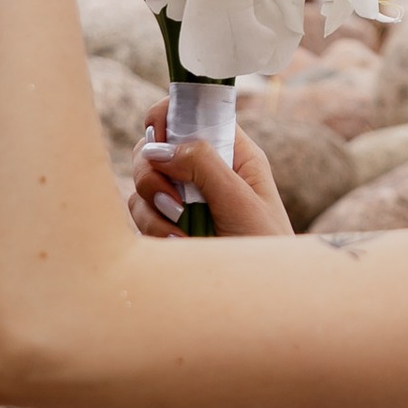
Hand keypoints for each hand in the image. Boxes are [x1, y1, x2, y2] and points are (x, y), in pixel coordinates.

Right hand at [127, 108, 296, 239]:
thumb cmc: (265, 244)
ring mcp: (185, 198)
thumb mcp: (240, 200)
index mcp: (232, 153)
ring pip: (144, 184)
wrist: (261, 292)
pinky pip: (142, 213)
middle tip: (173, 202)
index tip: (157, 133)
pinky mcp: (169, 224)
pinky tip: (178, 244)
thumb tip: (160, 148)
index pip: (193, 115)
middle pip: (157, 148)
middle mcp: (205, 171)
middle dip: (154, 173)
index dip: (169, 116)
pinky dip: (153, 228)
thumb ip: (203, 166)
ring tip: (182, 233)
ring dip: (155, 208)